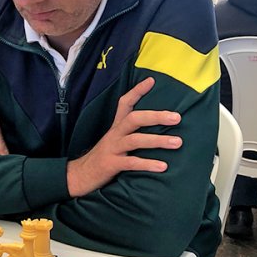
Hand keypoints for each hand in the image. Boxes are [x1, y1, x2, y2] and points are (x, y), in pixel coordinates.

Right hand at [66, 77, 181, 196]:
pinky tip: (162, 166)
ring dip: (157, 140)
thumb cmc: (104, 158)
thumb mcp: (114, 141)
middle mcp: (114, 135)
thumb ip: (131, 133)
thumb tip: (157, 128)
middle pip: (134, 119)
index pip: (124, 103)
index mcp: (116, 127)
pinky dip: (147, 164)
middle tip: (177, 117)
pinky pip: (131, 163)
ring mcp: (112, 149)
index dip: (137, 91)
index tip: (151, 81)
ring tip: (177, 142)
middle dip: (156, 116)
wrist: (79, 176)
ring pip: (135, 140)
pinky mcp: (111, 164)